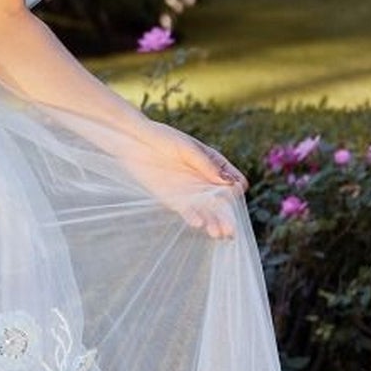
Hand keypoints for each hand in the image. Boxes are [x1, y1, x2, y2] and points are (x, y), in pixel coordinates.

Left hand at [125, 122, 247, 239]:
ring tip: (217, 233)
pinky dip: (192, 217)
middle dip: (226, 216)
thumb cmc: (162, 138)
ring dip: (212, 222)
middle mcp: (203, 180)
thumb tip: (229, 182)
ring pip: (206, 210)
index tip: (237, 194)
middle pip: (220, 201)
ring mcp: (189, 191)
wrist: (133, 142)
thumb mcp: (187, 148)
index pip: (232, 180)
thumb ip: (206, 165)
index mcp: (213, 163)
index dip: (236, 189)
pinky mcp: (172, 199)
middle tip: (230, 230)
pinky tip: (198, 223)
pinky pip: (186, 211)